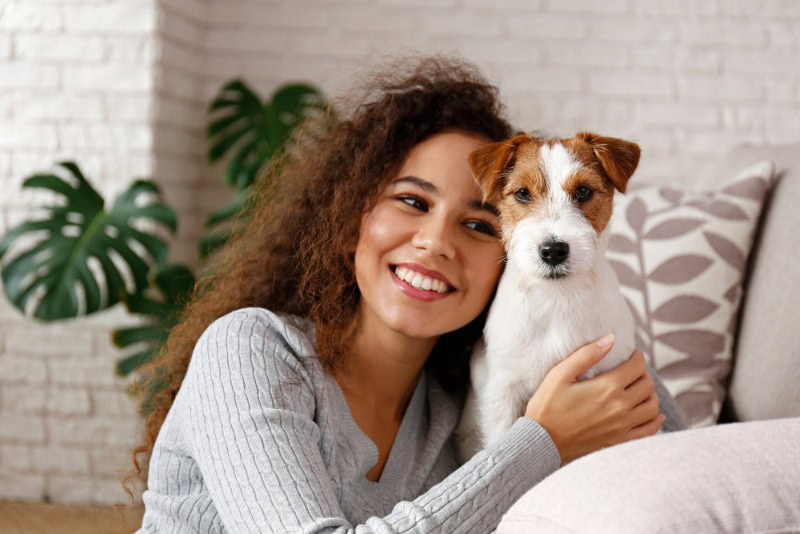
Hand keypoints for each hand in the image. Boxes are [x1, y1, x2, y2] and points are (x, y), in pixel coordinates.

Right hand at [524, 335, 663, 465]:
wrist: (541, 443)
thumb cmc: (546, 406)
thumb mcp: (560, 374)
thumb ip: (586, 355)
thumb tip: (610, 339)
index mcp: (607, 388)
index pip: (637, 366)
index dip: (636, 357)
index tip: (628, 355)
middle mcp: (620, 407)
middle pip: (647, 385)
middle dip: (642, 373)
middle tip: (631, 371)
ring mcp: (622, 427)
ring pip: (652, 407)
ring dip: (649, 394)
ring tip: (638, 389)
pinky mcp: (620, 442)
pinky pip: (649, 431)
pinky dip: (655, 420)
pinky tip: (653, 414)